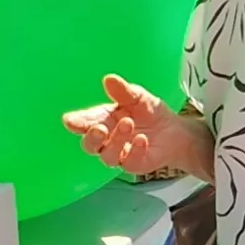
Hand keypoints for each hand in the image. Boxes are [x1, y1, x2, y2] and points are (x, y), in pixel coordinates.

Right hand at [61, 75, 211, 180]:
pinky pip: (130, 162)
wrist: (175, 131)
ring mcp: (120, 154)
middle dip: (92, 138)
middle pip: (90, 145)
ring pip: (108, 156)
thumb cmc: (150, 113)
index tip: (70, 121)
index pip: (84, 123)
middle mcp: (107, 140)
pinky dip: (134, 150)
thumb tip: (109, 79)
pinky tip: (142, 139)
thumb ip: (124, 91)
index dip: (76, 123)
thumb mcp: (139, 97)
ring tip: (128, 123)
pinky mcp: (135, 165)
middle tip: (99, 127)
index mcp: (102, 120)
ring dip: (116, 140)